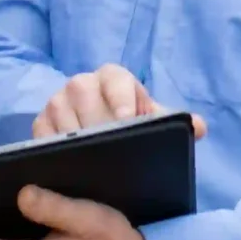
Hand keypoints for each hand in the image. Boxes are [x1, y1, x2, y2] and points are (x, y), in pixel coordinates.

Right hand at [33, 64, 205, 140]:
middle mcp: (83, 85)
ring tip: (90, 157)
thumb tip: (198, 127)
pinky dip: (53, 144)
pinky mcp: (42, 122)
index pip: (115, 77)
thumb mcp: (154, 124)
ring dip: (74, 133)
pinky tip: (67, 162)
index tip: (126, 118)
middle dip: (96, 118)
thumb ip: (176, 123)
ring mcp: (58, 102)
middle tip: (108, 145)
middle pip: (82, 92)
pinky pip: (43, 130)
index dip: (121, 96)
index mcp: (113, 78)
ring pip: (60, 110)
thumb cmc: (134, 127)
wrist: (109, 140)